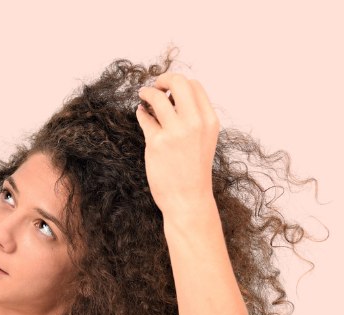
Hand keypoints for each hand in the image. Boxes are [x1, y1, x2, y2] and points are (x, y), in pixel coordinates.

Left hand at [135, 72, 219, 216]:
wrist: (188, 199)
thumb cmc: (193, 171)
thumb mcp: (203, 140)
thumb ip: (193, 118)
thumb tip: (170, 96)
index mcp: (209, 121)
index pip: (194, 86)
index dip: (179, 82)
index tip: (168, 87)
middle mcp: (195, 123)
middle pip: (178, 82)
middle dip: (163, 78)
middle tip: (154, 85)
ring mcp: (175, 132)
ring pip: (157, 97)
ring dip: (147, 92)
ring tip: (143, 96)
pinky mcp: (156, 143)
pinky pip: (145, 117)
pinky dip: (141, 112)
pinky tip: (141, 113)